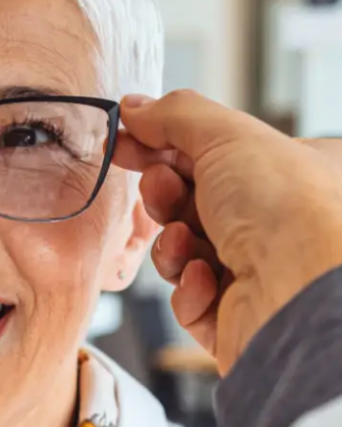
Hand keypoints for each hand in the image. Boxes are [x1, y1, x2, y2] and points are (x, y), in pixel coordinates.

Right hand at [113, 90, 341, 374]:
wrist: (301, 297)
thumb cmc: (288, 212)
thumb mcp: (229, 135)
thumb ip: (176, 115)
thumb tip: (135, 107)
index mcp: (294, 174)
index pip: (215, 153)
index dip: (164, 144)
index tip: (125, 140)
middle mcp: (282, 224)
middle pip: (194, 202)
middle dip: (165, 194)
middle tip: (158, 185)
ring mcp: (260, 274)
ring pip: (185, 251)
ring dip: (172, 243)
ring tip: (180, 237)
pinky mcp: (238, 319)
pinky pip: (192, 298)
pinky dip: (190, 287)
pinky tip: (205, 279)